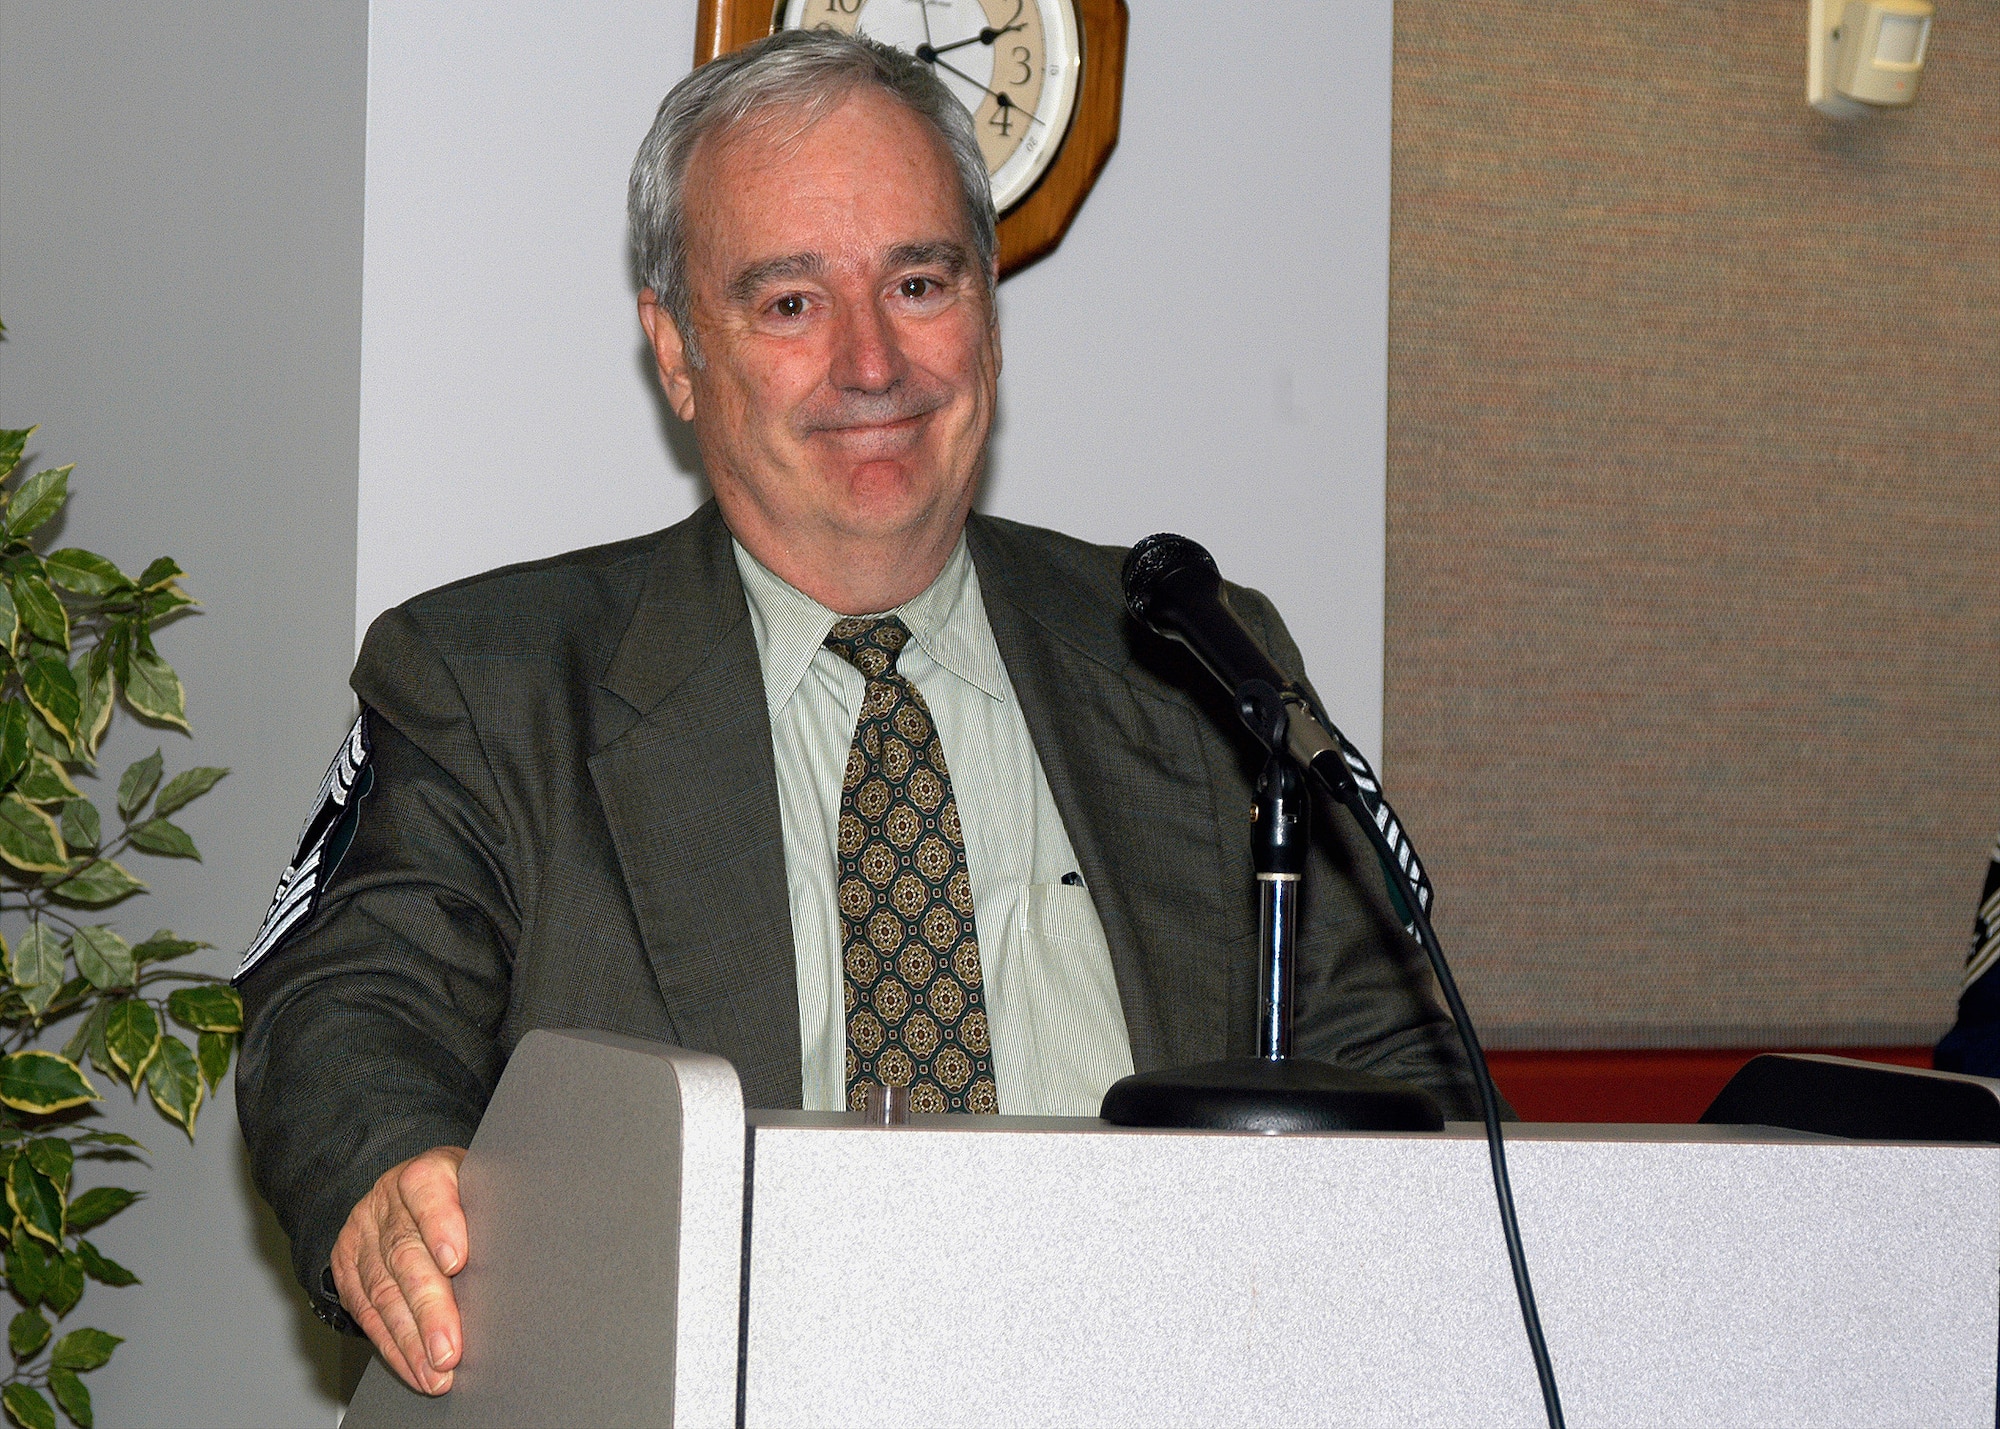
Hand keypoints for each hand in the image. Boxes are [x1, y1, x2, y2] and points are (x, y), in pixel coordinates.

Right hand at [332, 1146, 469, 1394]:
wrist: (406, 1194)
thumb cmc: (461, 1195)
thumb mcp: (479, 1186)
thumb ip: (493, 1211)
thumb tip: (526, 1254)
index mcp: (427, 1173)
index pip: (429, 1191)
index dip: (441, 1225)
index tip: (457, 1261)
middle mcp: (388, 1202)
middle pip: (405, 1255)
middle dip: (429, 1308)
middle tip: (450, 1349)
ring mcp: (363, 1236)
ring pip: (383, 1292)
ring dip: (411, 1340)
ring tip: (437, 1371)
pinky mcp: (347, 1269)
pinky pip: (366, 1313)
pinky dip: (393, 1346)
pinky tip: (415, 1368)